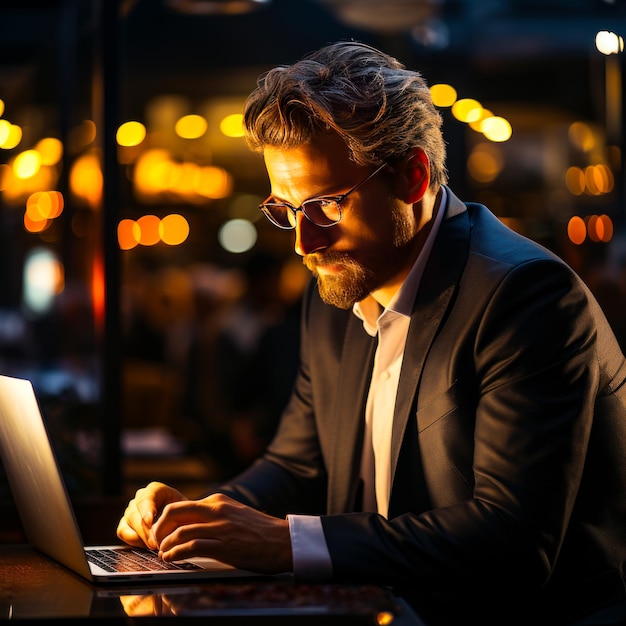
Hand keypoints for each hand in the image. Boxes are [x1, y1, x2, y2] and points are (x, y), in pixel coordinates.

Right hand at [117, 481, 187, 549]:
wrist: (181, 520)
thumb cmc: (185, 514)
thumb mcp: (186, 510)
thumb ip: (182, 514)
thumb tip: (179, 525)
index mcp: (155, 489)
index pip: (147, 498)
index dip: (147, 510)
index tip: (150, 521)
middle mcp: (140, 498)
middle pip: (136, 513)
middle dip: (145, 530)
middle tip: (155, 543)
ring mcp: (131, 510)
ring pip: (128, 523)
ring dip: (141, 537)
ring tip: (154, 546)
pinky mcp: (125, 524)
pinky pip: (123, 532)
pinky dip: (134, 541)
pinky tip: (147, 546)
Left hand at [152, 493, 292, 573]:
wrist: (282, 541)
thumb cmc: (259, 531)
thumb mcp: (234, 513)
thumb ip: (214, 515)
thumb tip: (190, 524)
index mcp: (218, 501)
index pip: (180, 506)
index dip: (164, 521)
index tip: (160, 532)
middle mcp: (216, 510)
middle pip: (174, 513)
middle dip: (159, 529)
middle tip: (156, 541)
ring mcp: (220, 527)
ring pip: (179, 532)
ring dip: (165, 545)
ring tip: (163, 554)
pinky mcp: (224, 546)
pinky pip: (190, 548)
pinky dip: (176, 554)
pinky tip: (172, 559)